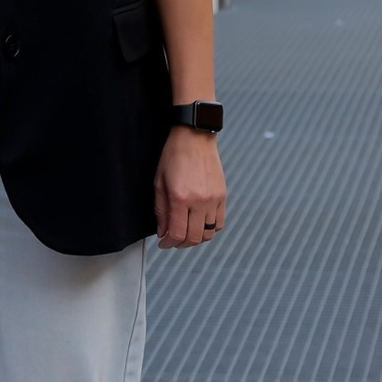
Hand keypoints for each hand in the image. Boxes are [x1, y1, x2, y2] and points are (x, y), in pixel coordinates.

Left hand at [154, 126, 225, 248]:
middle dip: (181, 244)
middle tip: (173, 241)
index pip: (177, 234)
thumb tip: (163, 232)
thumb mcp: (159, 183)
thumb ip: (161, 211)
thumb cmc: (174, 156)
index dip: (168, 243)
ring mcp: (213, 199)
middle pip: (193, 238)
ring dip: (196, 239)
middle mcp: (199, 201)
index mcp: (180, 197)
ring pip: (208, 234)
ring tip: (186, 233)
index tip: (163, 243)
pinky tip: (200, 225)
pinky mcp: (222, 196)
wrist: (194, 137)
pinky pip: (219, 223)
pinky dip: (210, 230)